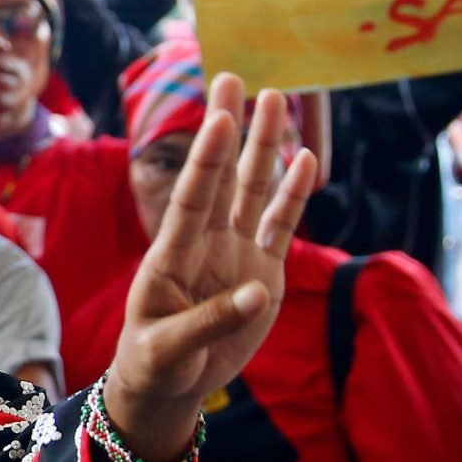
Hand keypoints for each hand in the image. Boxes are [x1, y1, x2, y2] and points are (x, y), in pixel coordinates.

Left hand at [106, 77, 316, 460]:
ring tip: (277, 101)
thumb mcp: (169, 351)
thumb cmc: (155, 363)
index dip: (205, 160)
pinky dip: (293, 194)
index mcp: (171, 256)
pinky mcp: (262, 272)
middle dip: (229, 129)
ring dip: (265, 149)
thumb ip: (209, 322)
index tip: (218, 117)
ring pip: (253, 191)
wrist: (169, 383)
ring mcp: (235, 253)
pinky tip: (307, 159)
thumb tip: (256, 294)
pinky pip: (281, 226)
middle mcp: (204, 243)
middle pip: (220, 178)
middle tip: (232, 77)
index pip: (191, 200)